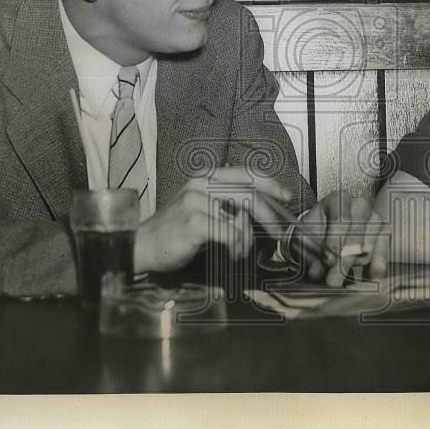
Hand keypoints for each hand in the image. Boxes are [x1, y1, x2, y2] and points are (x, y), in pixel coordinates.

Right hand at [133, 167, 290, 272]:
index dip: (270, 183)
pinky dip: (237, 248)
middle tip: (279, 233)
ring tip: (243, 252)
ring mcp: (196, 200)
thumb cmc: (177, 231)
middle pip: (249, 194)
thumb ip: (227, 203)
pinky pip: (231, 234)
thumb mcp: (202, 208)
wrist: (143, 245)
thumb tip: (262, 212)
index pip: (246, 172)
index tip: (286, 197)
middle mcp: (202, 183)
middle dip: (270, 216)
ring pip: (242, 218)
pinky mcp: (194, 221)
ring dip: (249, 240)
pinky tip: (233, 256)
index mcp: (206, 176)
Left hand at [287, 191, 389, 286]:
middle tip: (333, 280)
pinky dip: (376, 266)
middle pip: (356, 233)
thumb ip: (309, 252)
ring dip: (355, 266)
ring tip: (342, 279)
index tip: (328, 259)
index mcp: (338, 199)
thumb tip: (316, 271)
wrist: (325, 234)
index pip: (341, 217)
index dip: (335, 240)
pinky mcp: (384, 234)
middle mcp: (359, 205)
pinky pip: (383, 251)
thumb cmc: (315, 232)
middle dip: (344, 260)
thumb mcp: (305, 239)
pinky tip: (371, 277)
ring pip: (368, 245)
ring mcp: (374, 219)